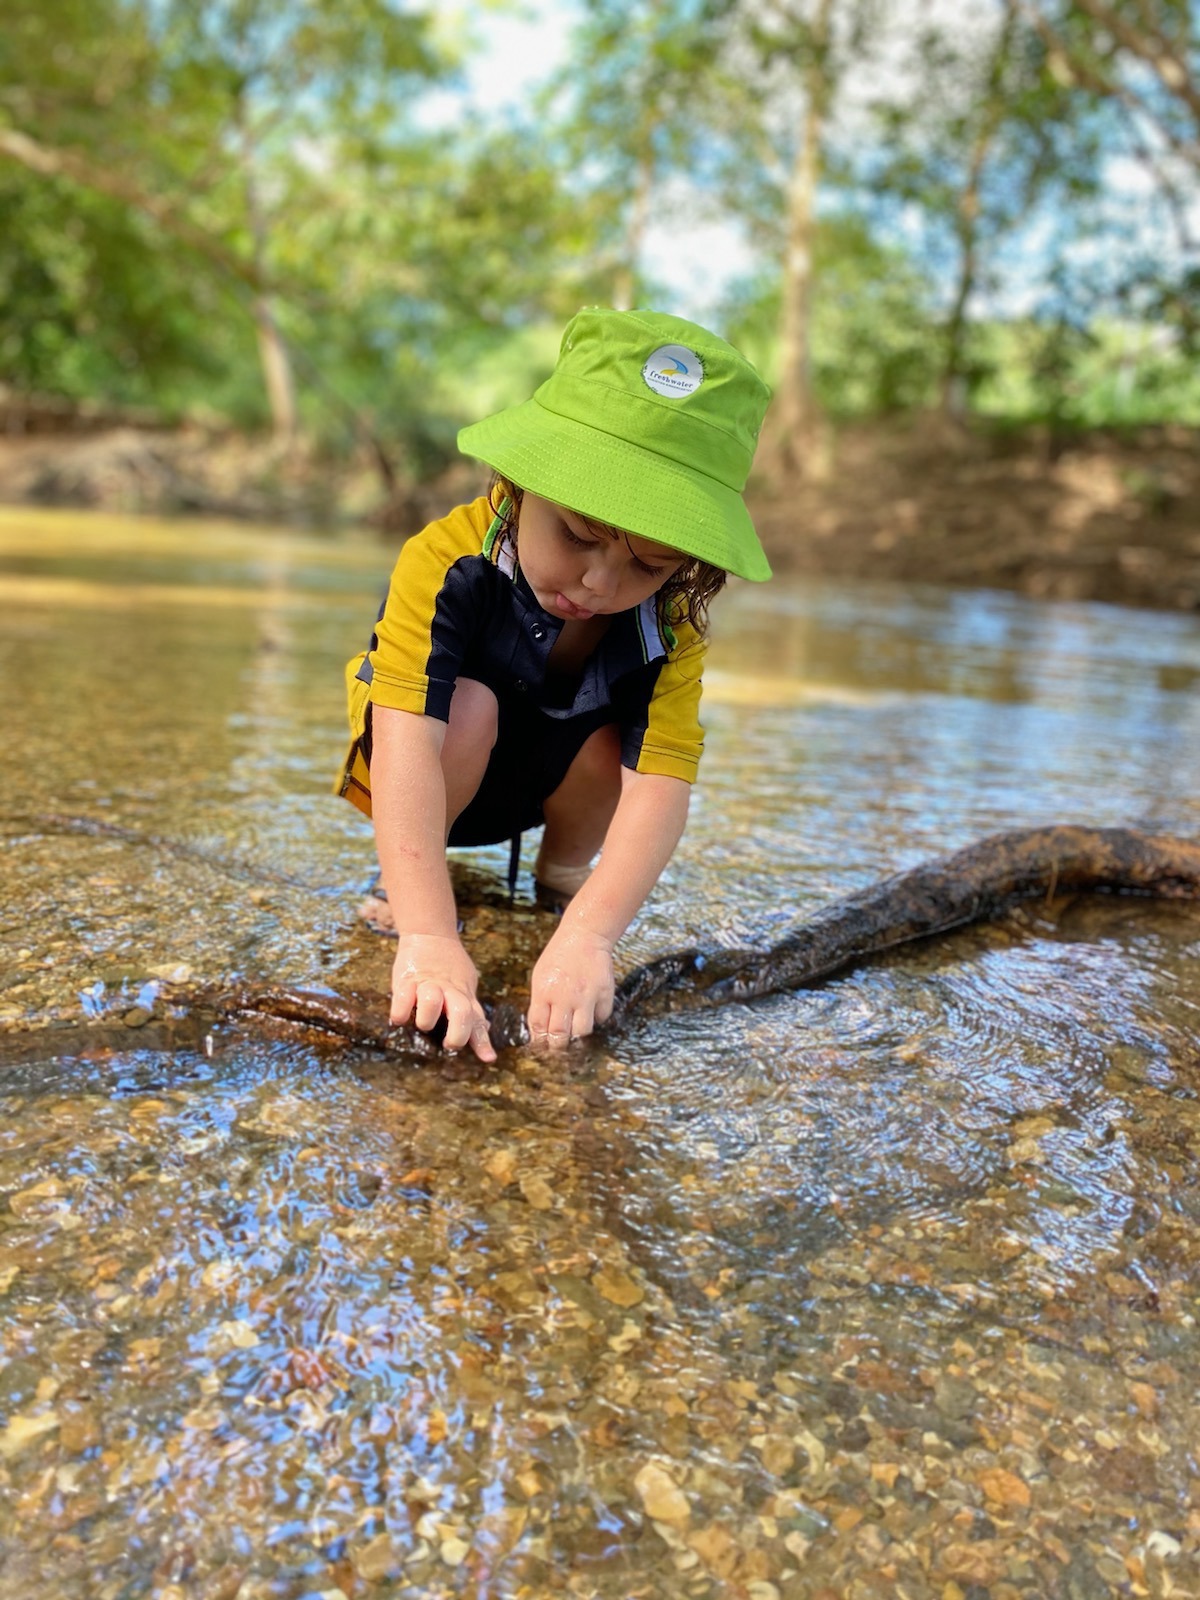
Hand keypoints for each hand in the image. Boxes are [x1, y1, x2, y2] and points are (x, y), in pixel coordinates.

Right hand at [390, 934, 494, 1062]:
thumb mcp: (465, 987)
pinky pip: (404, 997)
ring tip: (423, 1023)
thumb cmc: (449, 967)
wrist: (430, 934)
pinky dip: (401, 1011)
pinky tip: (399, 1019)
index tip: (488, 1059)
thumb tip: (485, 1029)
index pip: (476, 1021)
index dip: (482, 1041)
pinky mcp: (407, 979)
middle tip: (450, 1044)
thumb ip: (471, 1009)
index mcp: (464, 997)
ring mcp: (428, 985)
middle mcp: (449, 992)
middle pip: (460, 1012)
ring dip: (427, 1018)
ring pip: (432, 1002)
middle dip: (457, 1033)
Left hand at [528, 926, 614, 1047]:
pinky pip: (601, 1018)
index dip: (539, 1041)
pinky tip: (592, 1011)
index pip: (538, 1027)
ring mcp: (587, 996)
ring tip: (576, 1029)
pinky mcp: (605, 993)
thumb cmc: (559, 955)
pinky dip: (597, 1018)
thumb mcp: (540, 976)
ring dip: (578, 1035)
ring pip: (582, 1032)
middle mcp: (565, 996)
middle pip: (559, 1035)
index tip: (542, 1046)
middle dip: (557, 1046)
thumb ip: (540, 1002)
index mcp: (544, 991)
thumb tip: (540, 1029)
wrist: (585, 935)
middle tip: (559, 1047)